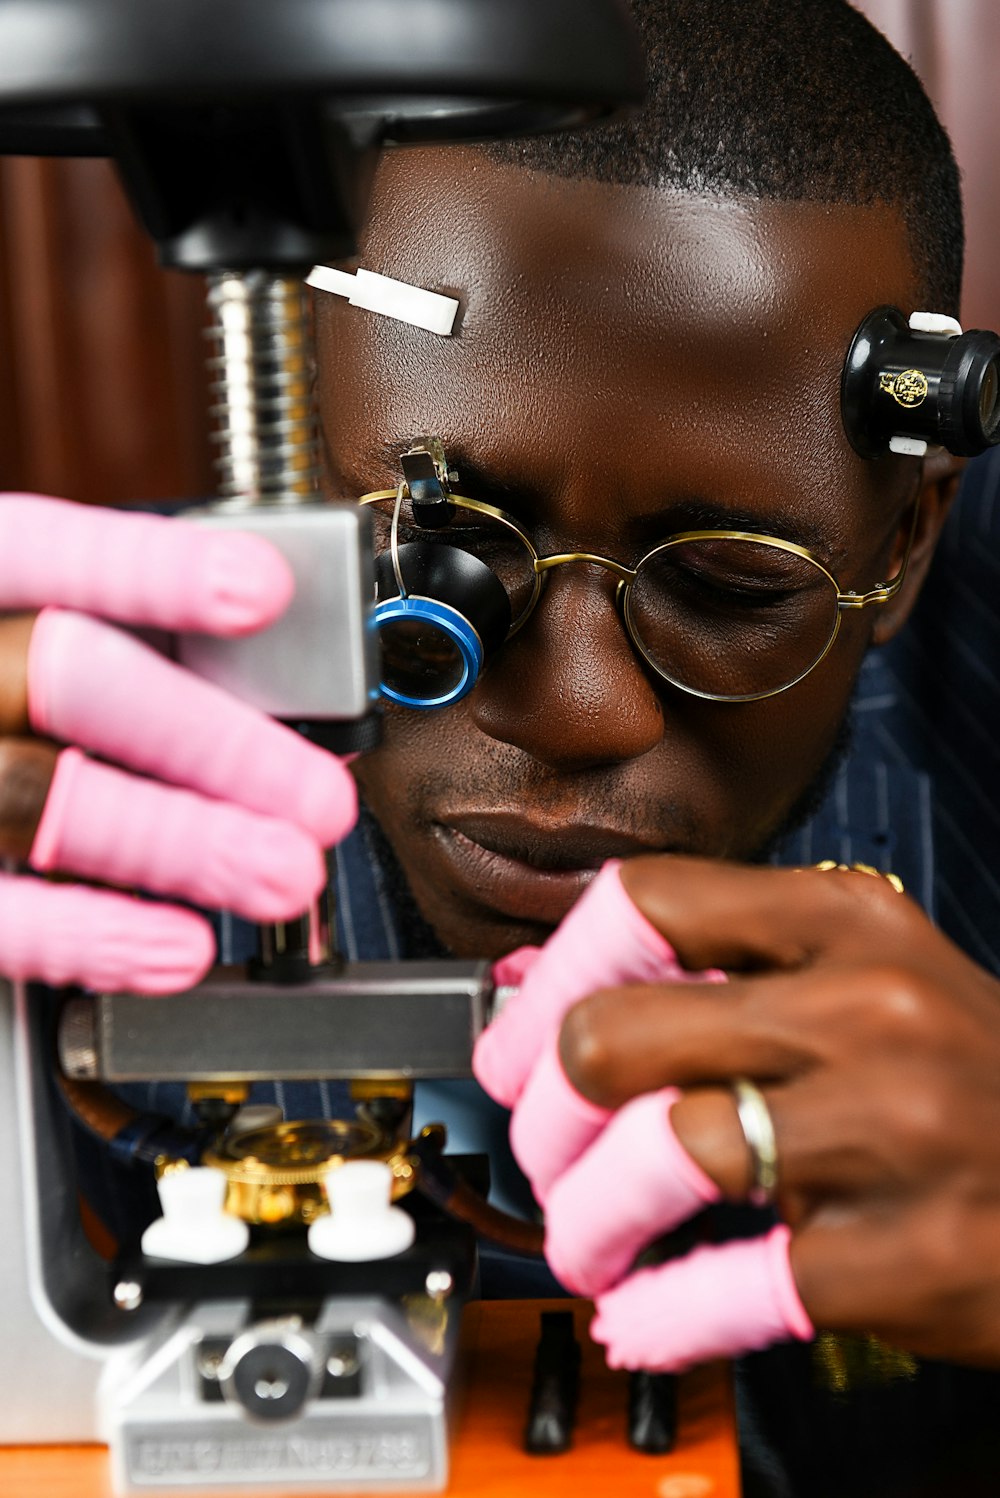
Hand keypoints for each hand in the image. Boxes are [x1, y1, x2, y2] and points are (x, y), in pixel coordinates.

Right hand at [0, 494, 356, 993]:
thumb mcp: (16, 622)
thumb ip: (114, 629)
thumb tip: (260, 664)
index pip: (42, 552)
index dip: (152, 573)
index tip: (261, 591)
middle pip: (64, 680)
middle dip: (208, 739)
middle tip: (316, 796)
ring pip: (38, 798)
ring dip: (178, 842)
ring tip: (282, 875)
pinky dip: (86, 937)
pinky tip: (178, 948)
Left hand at [476, 855, 999, 1370]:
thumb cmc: (968, 1079)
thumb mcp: (861, 981)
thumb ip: (714, 971)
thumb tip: (538, 985)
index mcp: (847, 921)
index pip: (643, 901)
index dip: (552, 974)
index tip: (520, 1038)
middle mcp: (871, 1008)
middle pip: (616, 1033)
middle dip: (547, 1112)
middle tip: (548, 1151)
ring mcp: (899, 1128)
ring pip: (660, 1157)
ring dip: (587, 1219)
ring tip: (588, 1240)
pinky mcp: (915, 1253)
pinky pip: (735, 1281)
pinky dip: (665, 1309)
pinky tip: (645, 1309)